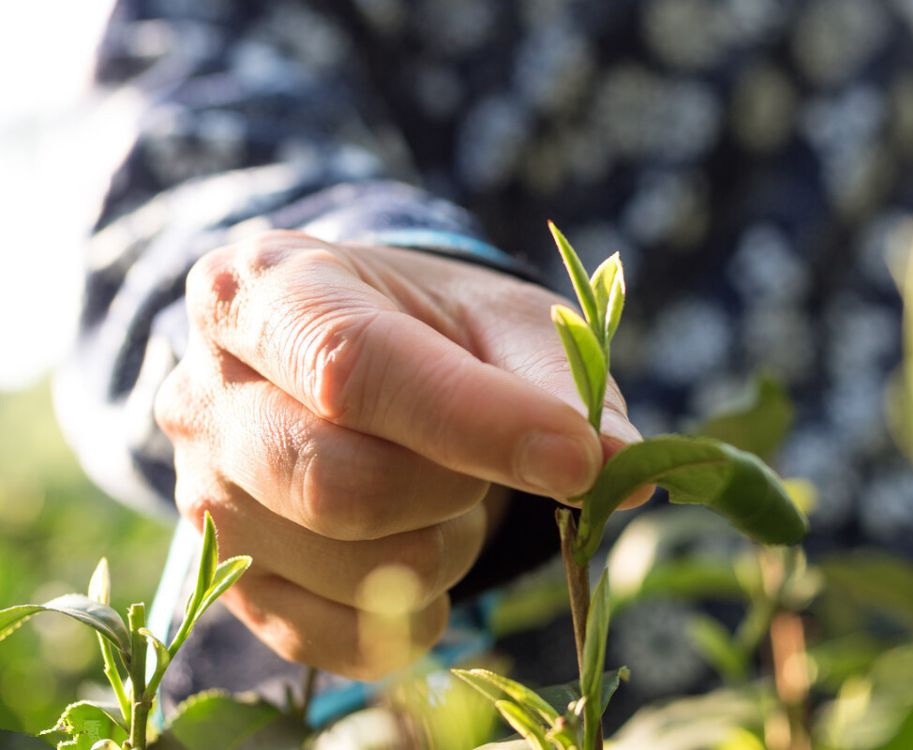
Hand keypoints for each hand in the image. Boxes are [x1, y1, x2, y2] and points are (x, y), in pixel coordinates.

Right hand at [154, 230, 645, 678]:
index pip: (353, 366)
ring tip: (446, 492)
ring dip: (446, 546)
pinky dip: (419, 607)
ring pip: (356, 570)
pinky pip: (344, 639)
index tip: (575, 457)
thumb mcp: (498, 318)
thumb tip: (624, 469)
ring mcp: (201, 494)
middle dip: (456, 487)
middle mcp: (204, 392)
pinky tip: (420, 543)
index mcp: (264, 290)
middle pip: (340, 483)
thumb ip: (560, 381)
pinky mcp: (232, 578)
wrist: (348, 361)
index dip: (476, 421)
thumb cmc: (431, 328)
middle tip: (485, 459)